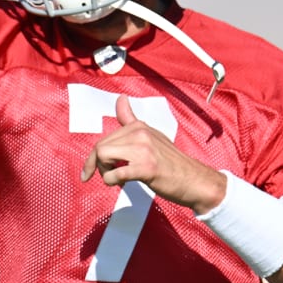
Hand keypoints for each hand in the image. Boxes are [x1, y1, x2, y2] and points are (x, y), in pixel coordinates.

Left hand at [80, 94, 226, 213]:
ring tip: (119, 180)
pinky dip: (112, 182)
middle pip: (100, 148)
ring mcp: (143, 149)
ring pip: (103, 156)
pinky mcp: (146, 168)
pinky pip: (115, 174)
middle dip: (99, 167)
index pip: (105, 139)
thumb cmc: (171, 163)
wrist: (194, 180)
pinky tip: (123, 184)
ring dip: (105, 173)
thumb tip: (120, 98)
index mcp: (139, 126)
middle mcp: (140, 133)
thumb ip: (132, 120)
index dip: (93, 158)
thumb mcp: (152, 136)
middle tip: (112, 177)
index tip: (88, 172)